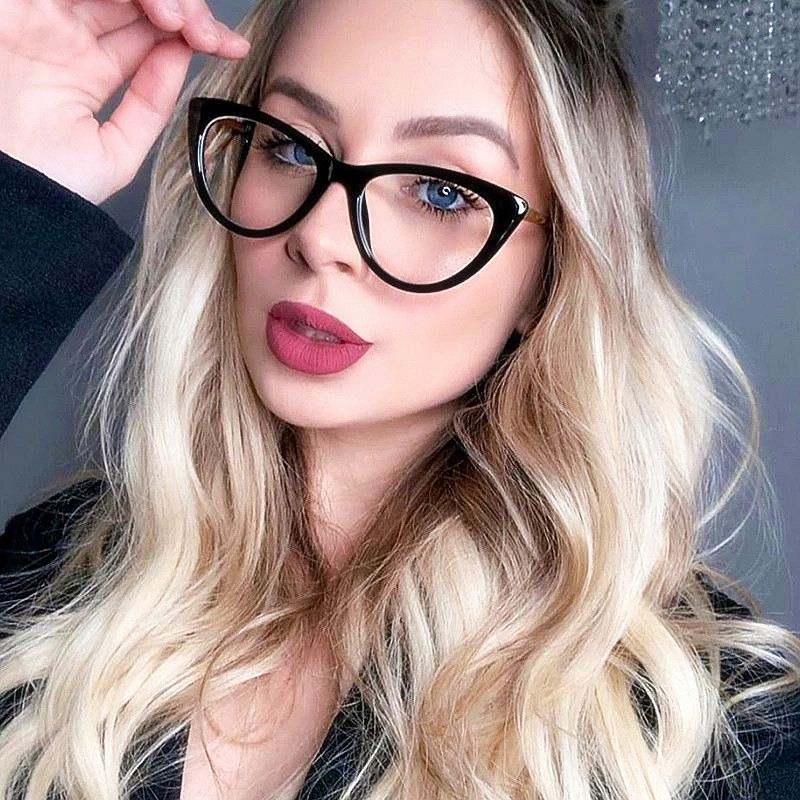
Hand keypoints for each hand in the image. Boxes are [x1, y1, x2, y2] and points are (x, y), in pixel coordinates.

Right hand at [0, 0, 250, 204]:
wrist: (9, 198)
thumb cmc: (50, 184)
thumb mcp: (116, 150)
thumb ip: (149, 103)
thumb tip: (181, 57)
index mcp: (87, 69)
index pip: (148, 32)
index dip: (193, 31)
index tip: (232, 48)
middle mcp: (64, 35)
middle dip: (185, 9)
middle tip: (208, 34)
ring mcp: (40, 15)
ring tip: (180, 21)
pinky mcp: (13, 4)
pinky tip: (153, 7)